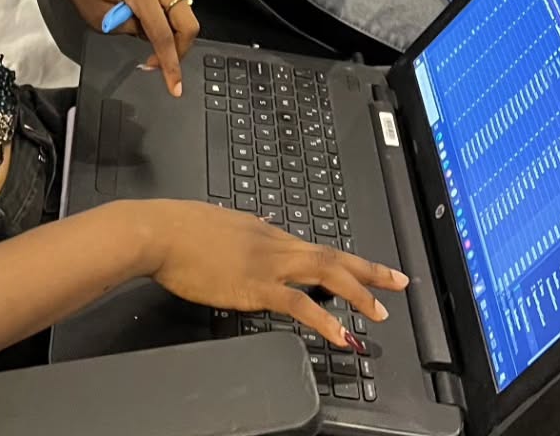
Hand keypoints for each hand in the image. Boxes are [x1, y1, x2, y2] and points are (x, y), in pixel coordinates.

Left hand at [51, 0, 199, 96]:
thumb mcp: (101, 20)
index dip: (170, 64)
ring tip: (144, 29)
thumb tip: (155, 39)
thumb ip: (133, 32)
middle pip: (188, 24)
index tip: (174, 87)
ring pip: (185, 13)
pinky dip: (169, 15)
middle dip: (179, 49)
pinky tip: (149, 14)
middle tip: (160, 62)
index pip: (163, 34)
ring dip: (172, 31)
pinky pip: (178, 0)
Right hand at [132, 200, 408, 345]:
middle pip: (332, 255)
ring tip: (380, 312)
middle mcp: (275, 243)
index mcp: (266, 231)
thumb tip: (258, 231)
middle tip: (399, 281)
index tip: (367, 268)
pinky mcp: (256, 287)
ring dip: (358, 293)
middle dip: (368, 270)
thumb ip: (244, 232)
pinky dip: (325, 319)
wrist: (161, 232)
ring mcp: (268, 264)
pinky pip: (299, 304)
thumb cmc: (181, 230)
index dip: (345, 259)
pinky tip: (342, 334)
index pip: (315, 246)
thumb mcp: (221, 224)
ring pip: (325, 274)